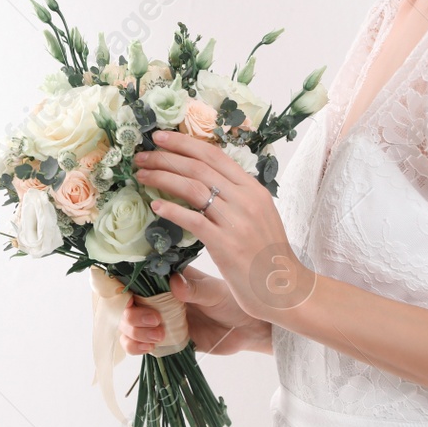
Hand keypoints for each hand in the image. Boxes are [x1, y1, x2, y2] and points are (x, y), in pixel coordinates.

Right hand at [118, 263, 267, 355]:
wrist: (247, 329)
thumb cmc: (233, 302)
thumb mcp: (215, 292)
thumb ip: (194, 289)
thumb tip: (174, 283)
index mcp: (168, 280)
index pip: (135, 280)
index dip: (126, 289)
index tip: (132, 299)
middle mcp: (159, 299)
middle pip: (127, 305)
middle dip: (133, 315)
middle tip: (156, 321)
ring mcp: (160, 320)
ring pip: (128, 326)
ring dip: (134, 332)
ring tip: (159, 336)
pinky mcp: (164, 340)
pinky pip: (138, 344)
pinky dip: (136, 347)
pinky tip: (150, 347)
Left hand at [132, 129, 317, 322]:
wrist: (287, 289)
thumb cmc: (268, 255)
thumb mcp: (258, 215)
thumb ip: (236, 197)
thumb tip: (204, 181)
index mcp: (253, 188)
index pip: (214, 155)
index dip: (184, 143)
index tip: (160, 137)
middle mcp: (246, 199)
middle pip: (198, 167)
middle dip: (165, 157)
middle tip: (141, 157)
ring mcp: (237, 221)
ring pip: (193, 188)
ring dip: (162, 178)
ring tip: (141, 176)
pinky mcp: (227, 245)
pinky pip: (193, 220)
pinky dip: (172, 210)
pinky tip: (155, 205)